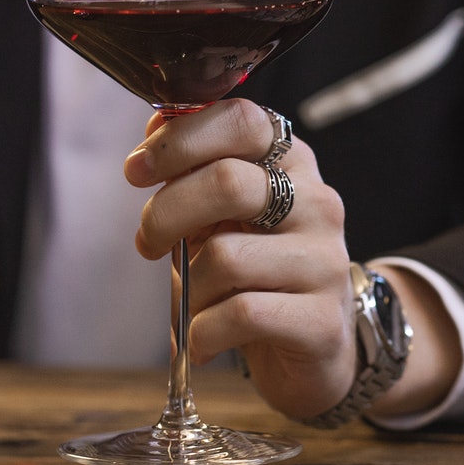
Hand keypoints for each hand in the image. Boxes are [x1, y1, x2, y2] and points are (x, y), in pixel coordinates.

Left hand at [125, 100, 462, 421]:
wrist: (315, 346)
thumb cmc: (256, 270)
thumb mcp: (220, 213)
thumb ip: (193, 169)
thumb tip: (157, 118)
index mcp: (291, 163)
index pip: (241, 121)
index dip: (179, 140)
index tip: (137, 171)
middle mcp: (317, 203)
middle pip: (227, 182)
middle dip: (166, 214)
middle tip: (150, 241)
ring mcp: (325, 261)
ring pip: (226, 257)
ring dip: (189, 289)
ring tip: (194, 304)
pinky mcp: (322, 320)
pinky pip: (241, 314)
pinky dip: (204, 332)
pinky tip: (203, 340)